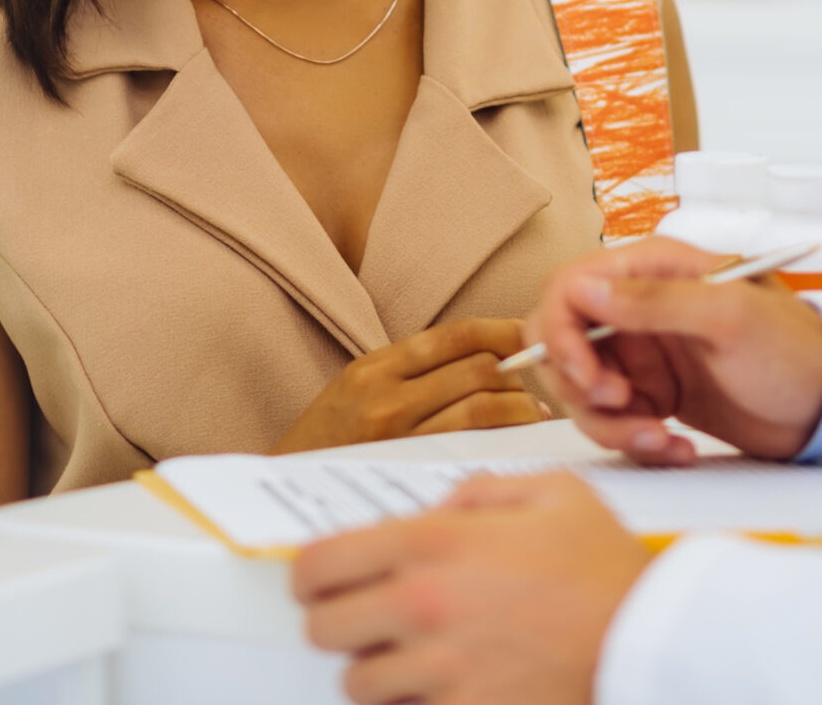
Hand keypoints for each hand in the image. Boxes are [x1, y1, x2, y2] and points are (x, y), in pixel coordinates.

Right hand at [272, 319, 545, 454]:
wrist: (283, 490)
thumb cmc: (327, 439)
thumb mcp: (358, 386)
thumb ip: (411, 369)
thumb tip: (482, 357)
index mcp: (376, 366)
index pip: (455, 334)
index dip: (501, 331)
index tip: (526, 336)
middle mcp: (386, 394)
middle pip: (476, 368)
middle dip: (517, 370)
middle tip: (538, 376)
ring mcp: (398, 434)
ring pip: (481, 406)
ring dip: (521, 404)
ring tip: (537, 408)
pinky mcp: (409, 467)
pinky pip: (471, 442)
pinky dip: (506, 431)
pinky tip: (520, 431)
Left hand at [294, 471, 647, 704]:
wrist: (650, 638)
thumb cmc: (604, 567)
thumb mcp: (550, 492)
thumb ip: (478, 491)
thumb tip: (438, 510)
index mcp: (432, 544)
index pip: (319, 564)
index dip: (311, 573)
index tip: (321, 580)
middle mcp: (423, 608)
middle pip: (323, 628)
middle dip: (341, 620)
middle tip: (371, 616)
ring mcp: (440, 672)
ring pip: (358, 683)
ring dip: (379, 669)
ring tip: (418, 655)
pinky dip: (417, 704)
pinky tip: (448, 685)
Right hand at [523, 236, 821, 465]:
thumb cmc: (796, 350)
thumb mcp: (729, 317)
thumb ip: (654, 301)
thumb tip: (583, 290)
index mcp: (654, 268)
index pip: (569, 288)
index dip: (562, 335)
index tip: (590, 379)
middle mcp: (640, 307)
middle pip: (563, 343)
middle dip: (581, 387)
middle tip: (625, 410)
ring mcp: (645, 352)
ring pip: (582, 390)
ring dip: (611, 425)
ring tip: (661, 440)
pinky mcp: (654, 393)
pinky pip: (613, 420)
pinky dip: (635, 441)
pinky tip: (678, 448)